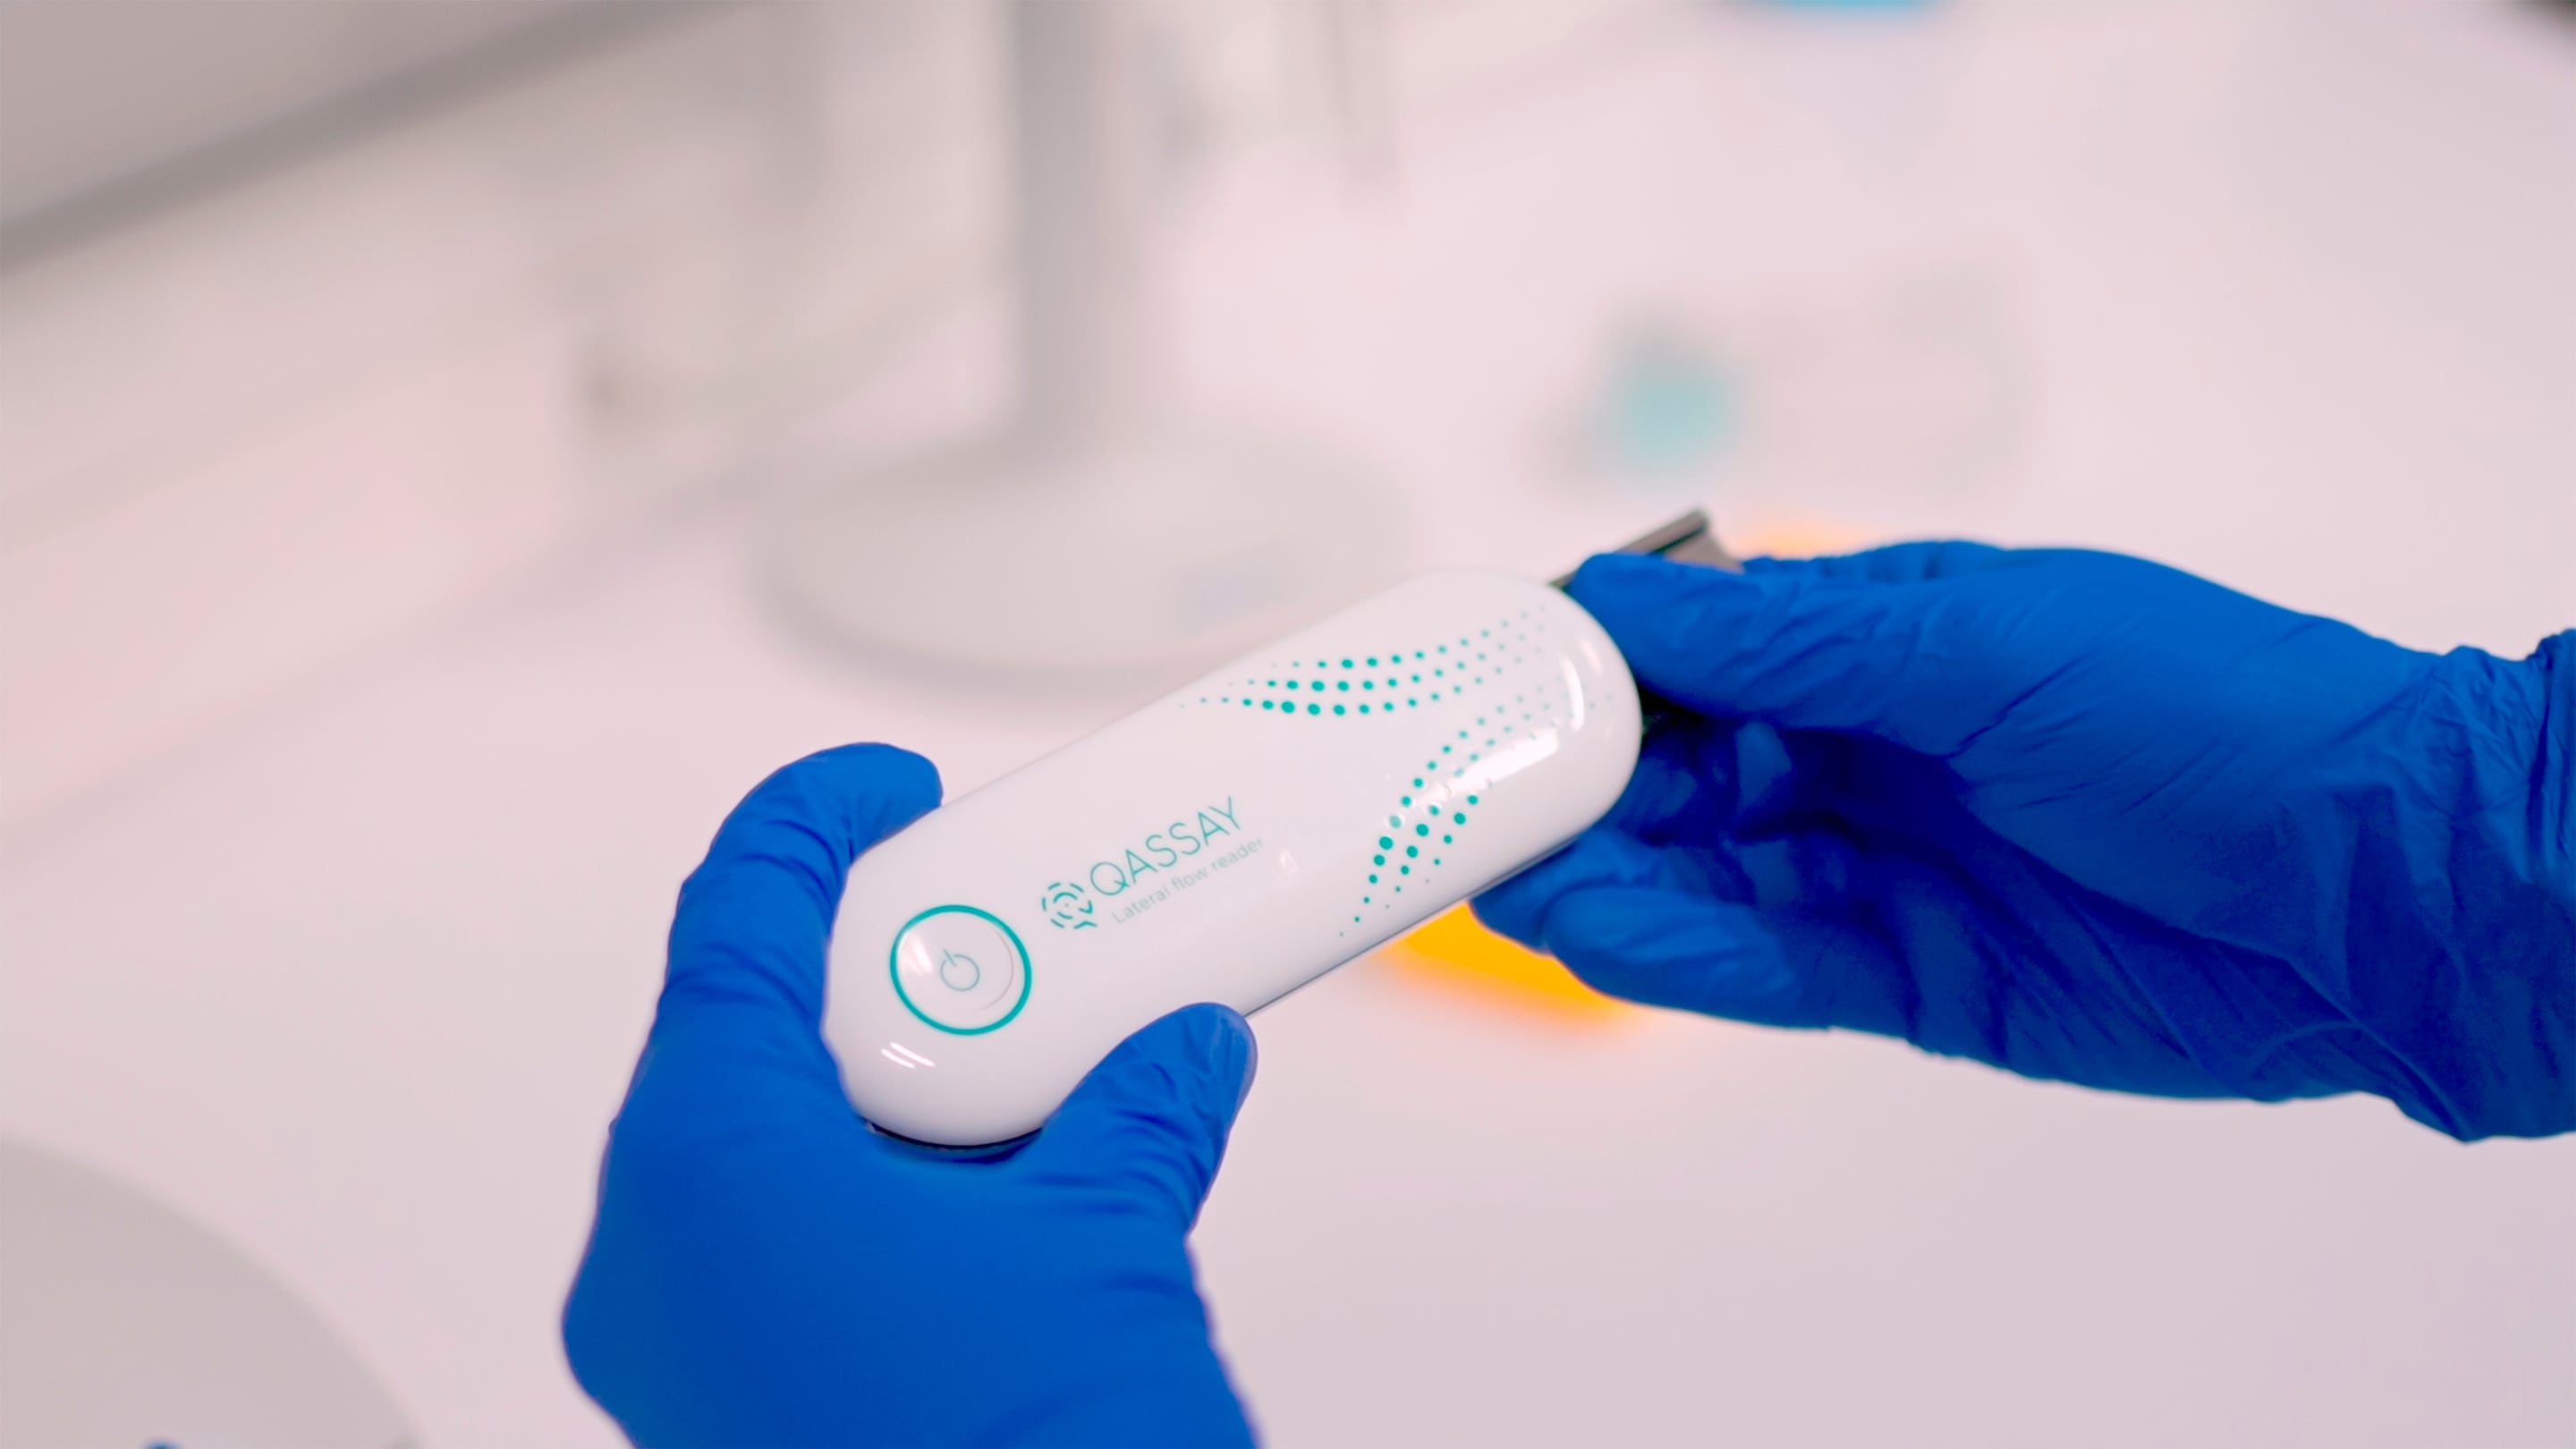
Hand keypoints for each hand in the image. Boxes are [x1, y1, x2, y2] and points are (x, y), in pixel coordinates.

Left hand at [564, 745, 1257, 1446]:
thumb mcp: (1105, 1241)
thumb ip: (1139, 1110)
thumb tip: (1181, 1051)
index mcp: (709, 1168)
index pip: (731, 923)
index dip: (812, 824)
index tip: (886, 789)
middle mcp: (663, 1251)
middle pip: (754, 1036)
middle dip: (897, 977)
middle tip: (1006, 939)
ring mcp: (692, 1345)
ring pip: (782, 1150)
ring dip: (913, 1095)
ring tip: (1042, 1067)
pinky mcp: (741, 1409)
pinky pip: (800, 1247)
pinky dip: (903, 1193)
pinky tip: (1021, 1189)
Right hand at [1476, 545, 2572, 1139]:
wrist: (2377, 893)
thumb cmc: (2210, 718)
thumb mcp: (1981, 645)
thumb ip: (1786, 646)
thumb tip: (1615, 596)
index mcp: (1885, 638)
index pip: (1695, 648)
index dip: (1589, 667)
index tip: (1486, 686)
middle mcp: (1869, 750)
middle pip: (1680, 771)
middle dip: (1576, 786)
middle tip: (1471, 807)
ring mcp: (1885, 867)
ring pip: (1705, 876)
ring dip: (1606, 878)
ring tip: (1508, 883)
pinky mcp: (1909, 978)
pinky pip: (1765, 966)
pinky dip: (1680, 955)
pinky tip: (1601, 940)